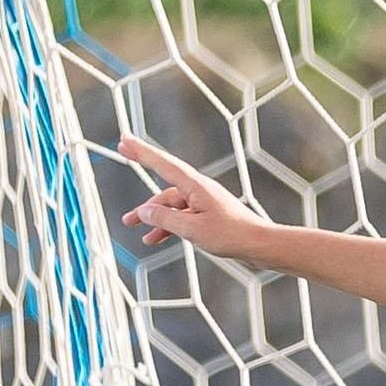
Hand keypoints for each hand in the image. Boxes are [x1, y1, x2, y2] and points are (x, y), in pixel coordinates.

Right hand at [117, 135, 276, 259]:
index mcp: (196, 186)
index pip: (163, 164)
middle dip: (144, 200)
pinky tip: (155, 237)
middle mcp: (200, 190)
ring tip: (134, 227)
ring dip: (154, 217)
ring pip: (172, 206)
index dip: (142, 152)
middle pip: (164, 190)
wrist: (259, 246)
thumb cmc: (232, 235)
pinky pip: (182, 216)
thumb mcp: (191, 228)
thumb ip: (164, 218)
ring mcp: (204, 203)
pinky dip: (168, 225)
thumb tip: (145, 211)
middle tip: (127, 210)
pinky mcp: (209, 215)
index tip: (125, 140)